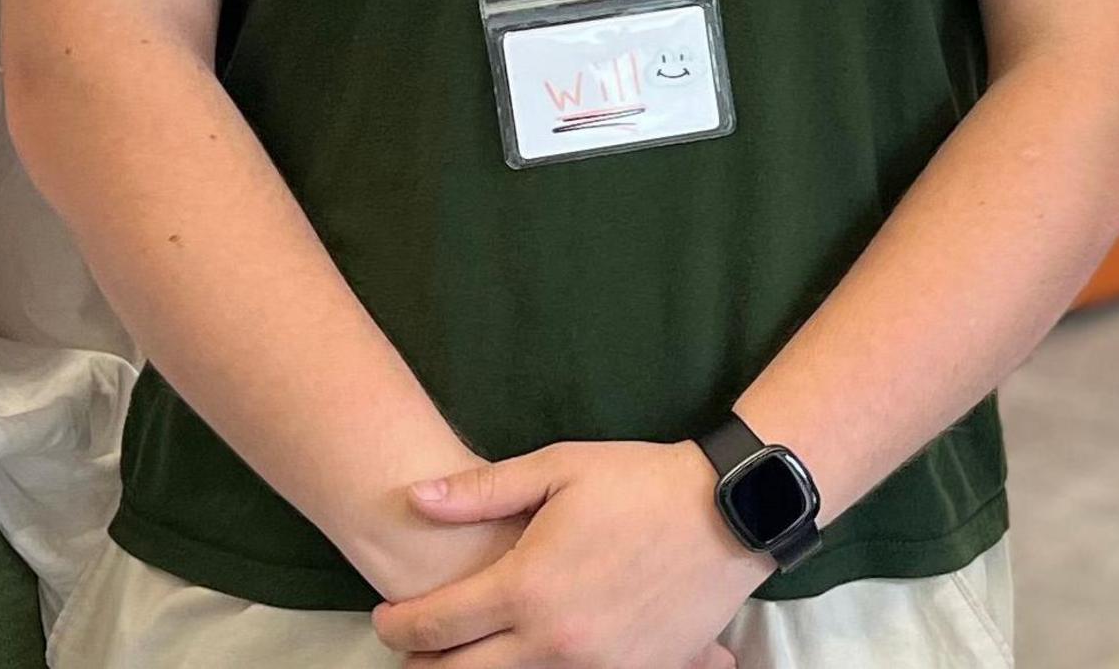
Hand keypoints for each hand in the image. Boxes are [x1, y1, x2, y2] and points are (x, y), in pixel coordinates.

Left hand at [370, 440, 767, 667]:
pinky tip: (536, 655)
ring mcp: (594, 667)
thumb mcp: (560, 468)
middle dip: (425, 666)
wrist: (731, 513)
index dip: (397, 626)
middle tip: (415, 652)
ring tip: (469, 656)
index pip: (434, 626)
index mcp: (526, 587)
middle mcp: (552, 640)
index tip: (387, 619)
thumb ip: (481, 491)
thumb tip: (414, 500)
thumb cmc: (642, 482)